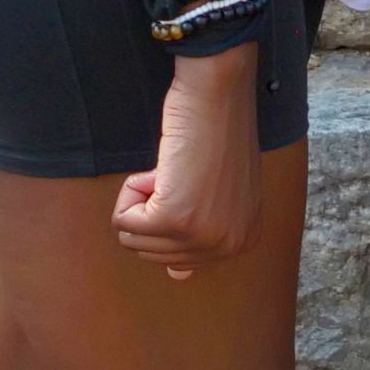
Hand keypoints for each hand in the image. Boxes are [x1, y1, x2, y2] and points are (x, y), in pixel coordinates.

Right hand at [109, 46, 264, 276]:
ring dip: (140, 200)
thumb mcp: (223, 194)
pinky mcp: (175, 219)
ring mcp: (204, 236)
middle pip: (153, 255)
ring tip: (173, 170)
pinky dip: (130, 191)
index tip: (194, 185)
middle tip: (182, 173)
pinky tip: (161, 168)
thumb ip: (205, 233)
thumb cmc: (217, 133)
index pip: (178, 262)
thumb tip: (178, 276)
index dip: (171, 217)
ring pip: (133, 238)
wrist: (217, 93)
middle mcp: (229, 246)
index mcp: (244, 242)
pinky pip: (124, 221)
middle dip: (153, 210)